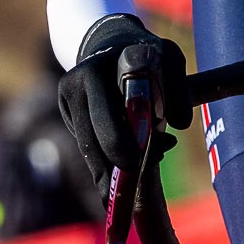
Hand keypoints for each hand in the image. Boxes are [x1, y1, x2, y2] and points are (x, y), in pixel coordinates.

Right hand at [56, 14, 189, 186]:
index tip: (133, 161)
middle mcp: (83, 77)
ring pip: (88, 142)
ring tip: (117, 200)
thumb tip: (178, 125)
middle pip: (96, 130)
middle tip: (125, 188)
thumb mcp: (170, 61)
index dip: (123, 135)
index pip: (119, 102)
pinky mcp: (65, 107)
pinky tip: (110, 186)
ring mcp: (69, 92)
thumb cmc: (147, 57)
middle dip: (112, 161)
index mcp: (112, 63)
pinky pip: (84, 141)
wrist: (108, 42)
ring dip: (105, 171)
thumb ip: (178, 91)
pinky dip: (100, 163)